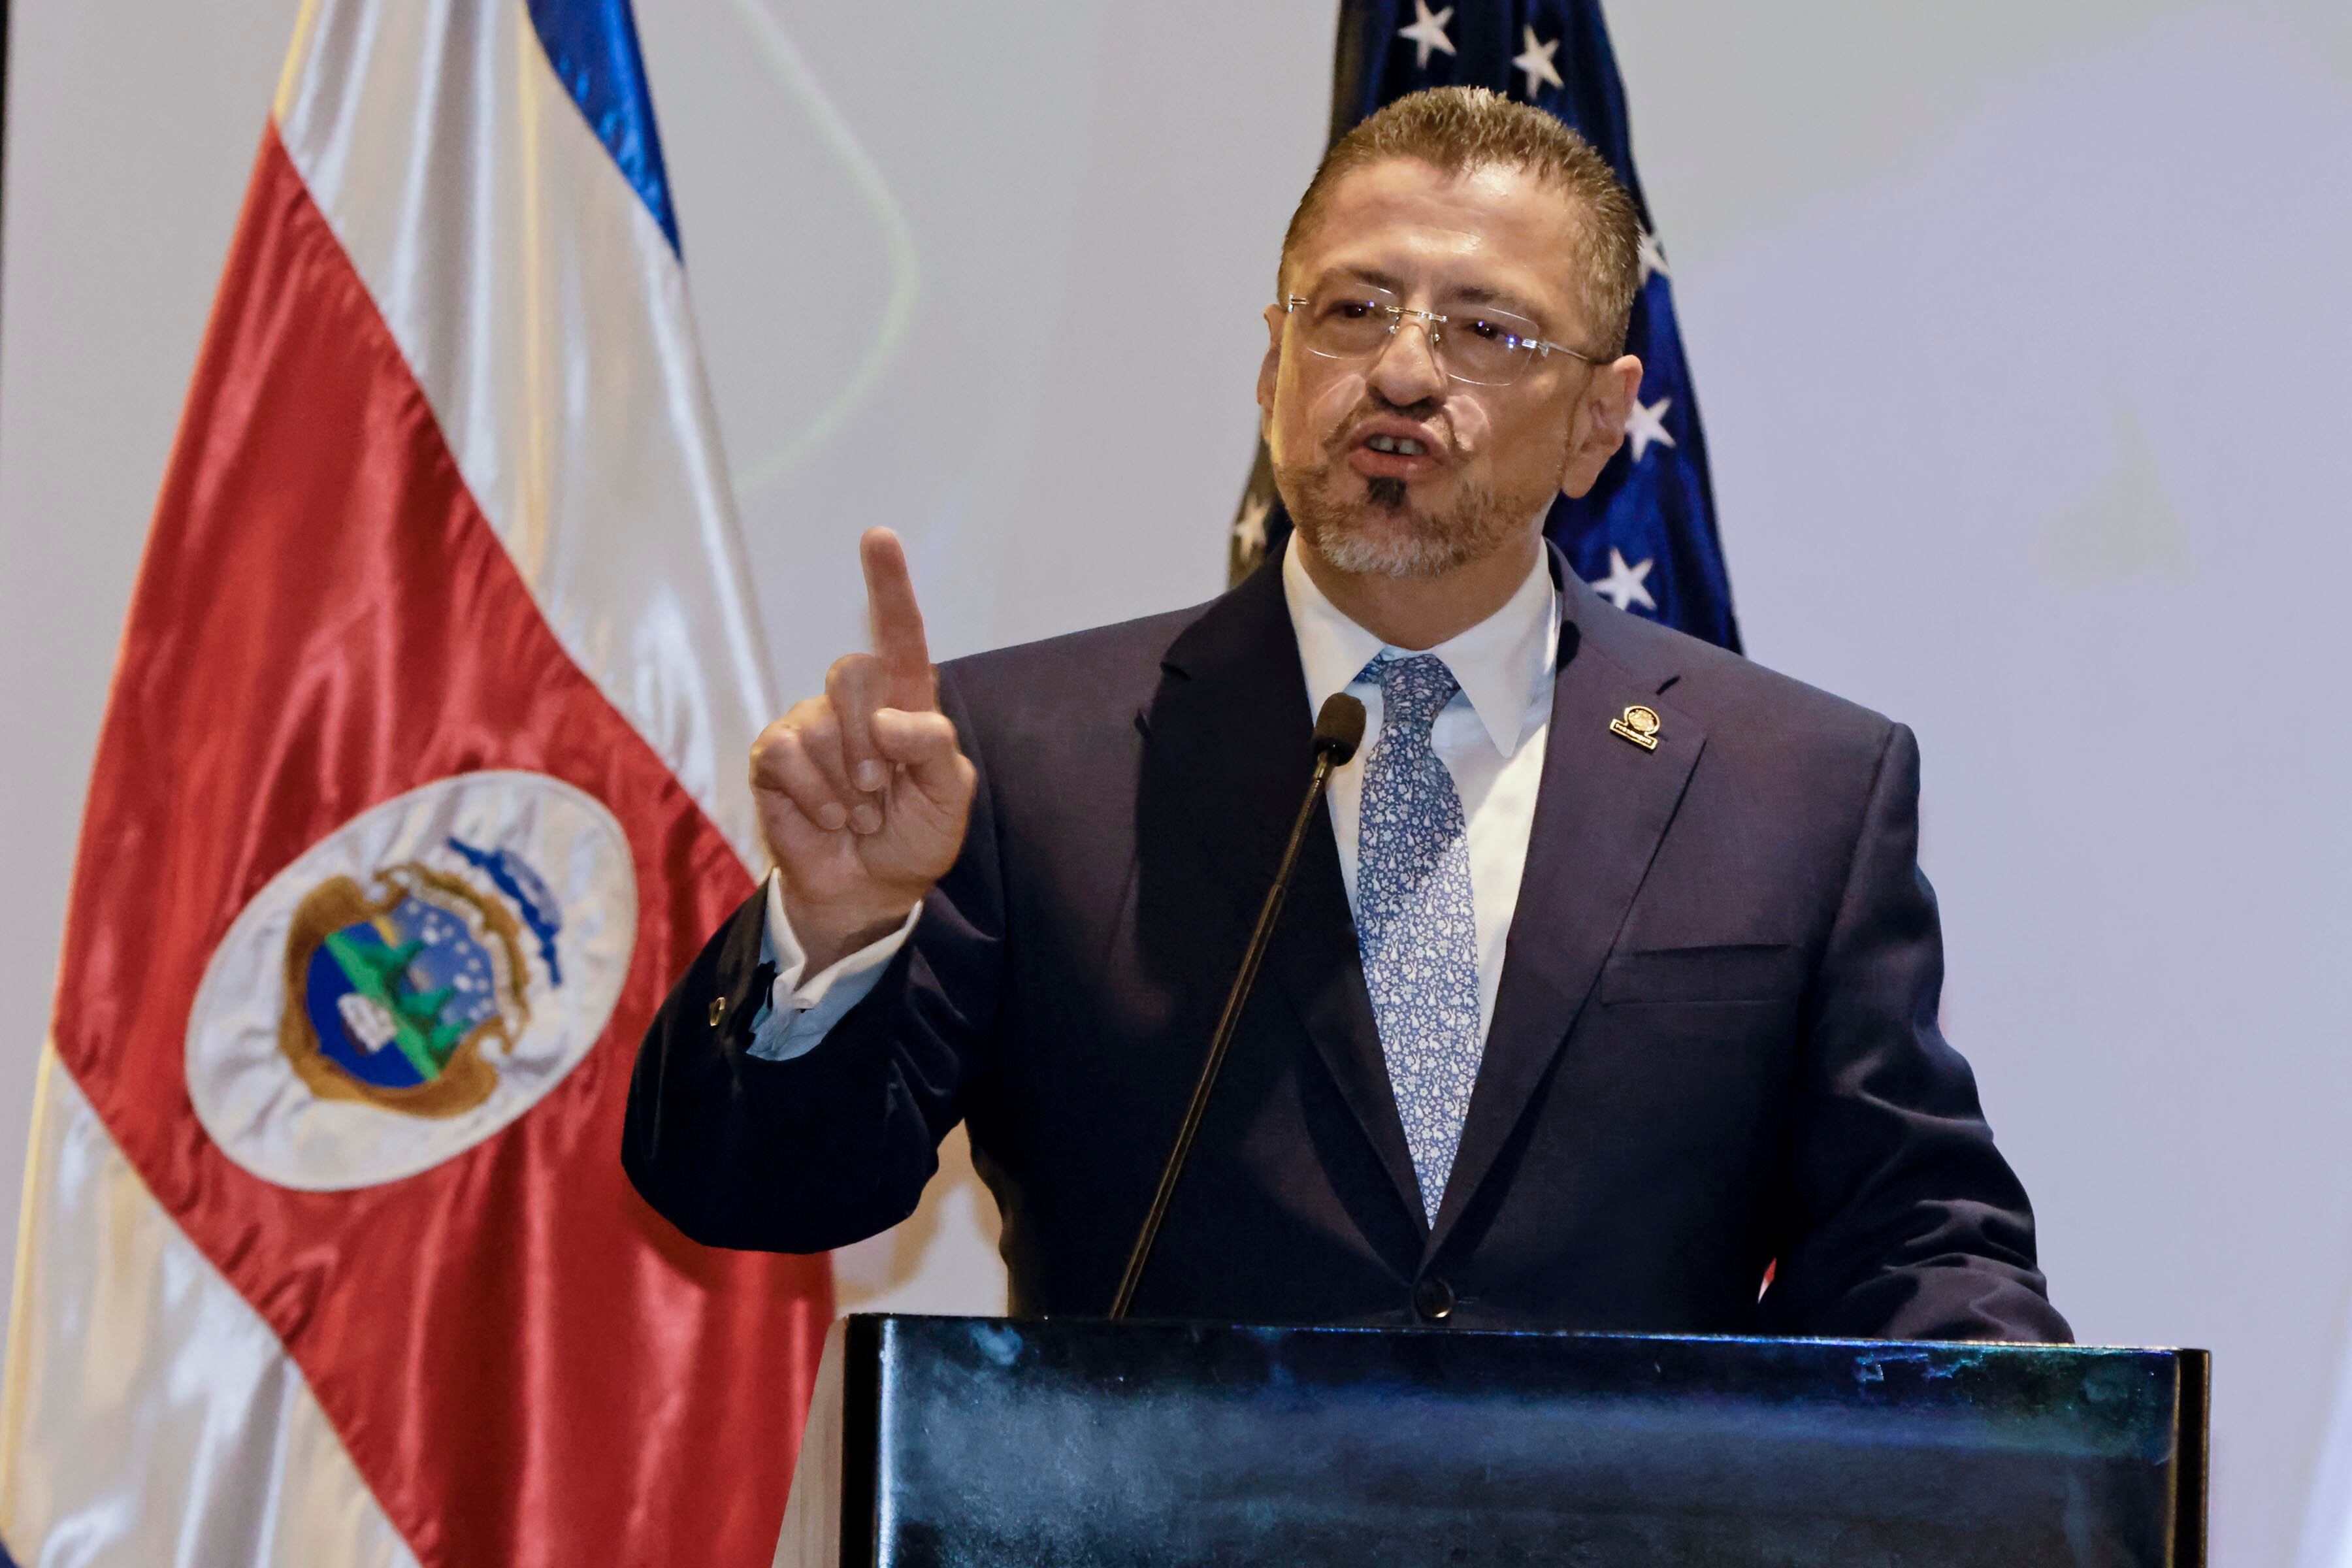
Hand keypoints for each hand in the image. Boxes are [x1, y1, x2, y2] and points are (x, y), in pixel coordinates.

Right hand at [750, 529, 975, 973]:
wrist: (868, 890)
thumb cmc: (913, 838)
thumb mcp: (948, 797)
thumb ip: (933, 746)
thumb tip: (887, 717)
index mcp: (906, 703)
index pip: (899, 635)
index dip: (889, 586)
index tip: (879, 537)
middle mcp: (855, 705)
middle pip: (855, 674)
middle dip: (872, 744)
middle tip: (882, 793)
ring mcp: (810, 726)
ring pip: (820, 724)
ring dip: (848, 786)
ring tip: (858, 816)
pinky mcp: (774, 757)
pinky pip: (786, 755)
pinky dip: (816, 796)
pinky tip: (829, 818)